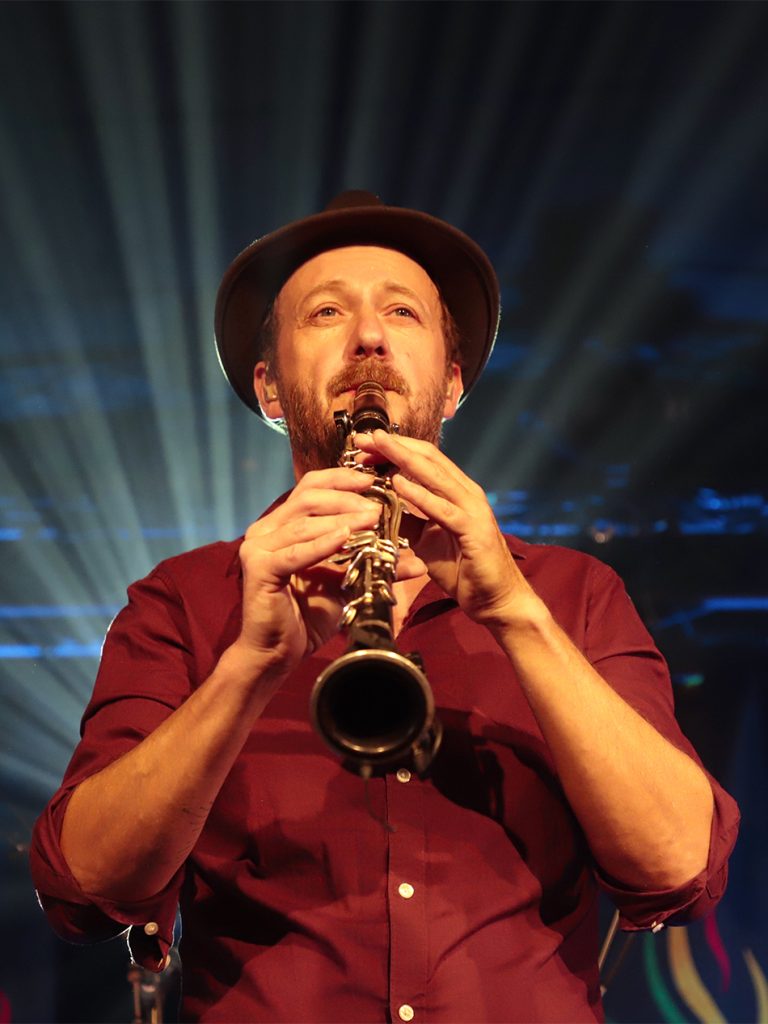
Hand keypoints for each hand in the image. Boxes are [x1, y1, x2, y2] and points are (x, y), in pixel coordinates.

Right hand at [234, 468, 381, 677]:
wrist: (279, 652)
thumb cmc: (309, 615)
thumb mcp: (348, 584)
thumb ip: (375, 566)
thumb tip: (416, 562)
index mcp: (283, 524)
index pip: (312, 487)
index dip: (343, 479)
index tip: (375, 480)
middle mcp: (267, 529)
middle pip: (308, 496)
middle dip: (347, 496)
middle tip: (378, 504)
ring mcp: (258, 546)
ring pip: (304, 521)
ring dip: (341, 518)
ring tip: (371, 518)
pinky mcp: (259, 568)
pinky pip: (295, 552)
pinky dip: (322, 543)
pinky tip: (345, 537)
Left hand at [354, 431, 534, 628]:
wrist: (494, 599)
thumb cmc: (462, 569)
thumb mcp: (425, 540)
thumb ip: (406, 520)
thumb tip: (378, 506)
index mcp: (456, 492)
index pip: (424, 460)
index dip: (396, 449)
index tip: (365, 445)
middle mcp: (466, 493)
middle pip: (428, 459)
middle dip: (395, 446)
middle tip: (365, 437)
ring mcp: (472, 508)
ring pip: (435, 476)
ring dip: (403, 459)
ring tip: (378, 447)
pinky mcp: (473, 529)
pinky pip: (441, 508)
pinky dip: (418, 494)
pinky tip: (397, 484)